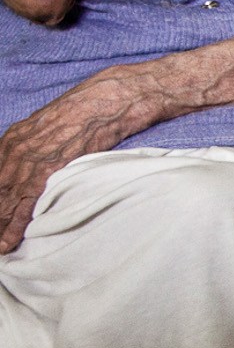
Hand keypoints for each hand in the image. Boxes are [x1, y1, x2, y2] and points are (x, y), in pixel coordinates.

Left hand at [0, 72, 148, 252]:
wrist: (109, 100)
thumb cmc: (91, 114)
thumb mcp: (58, 130)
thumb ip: (44, 150)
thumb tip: (44, 172)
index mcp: (15, 139)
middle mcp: (15, 147)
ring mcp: (30, 156)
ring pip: (6, 198)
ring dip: (1, 224)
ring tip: (0, 247)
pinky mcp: (48, 166)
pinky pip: (26, 200)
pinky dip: (17, 221)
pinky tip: (11, 238)